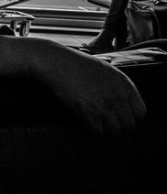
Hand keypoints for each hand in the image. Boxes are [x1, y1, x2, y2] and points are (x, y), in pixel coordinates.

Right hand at [0, 35, 145, 135]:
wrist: (54, 61)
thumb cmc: (75, 64)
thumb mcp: (104, 69)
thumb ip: (117, 86)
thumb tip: (123, 105)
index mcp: (125, 83)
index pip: (140, 113)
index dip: (129, 118)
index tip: (117, 118)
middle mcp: (118, 95)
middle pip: (129, 126)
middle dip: (117, 127)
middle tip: (104, 123)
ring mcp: (104, 104)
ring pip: (114, 132)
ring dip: (104, 131)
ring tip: (93, 124)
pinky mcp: (88, 112)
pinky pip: (97, 132)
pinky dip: (91, 130)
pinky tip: (83, 122)